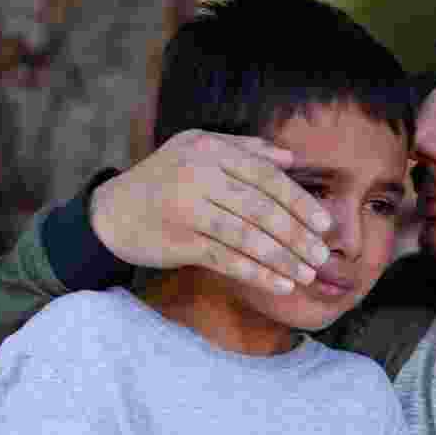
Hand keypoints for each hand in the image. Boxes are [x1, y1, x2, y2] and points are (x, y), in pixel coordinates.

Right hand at [90, 131, 332, 294]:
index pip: (266, 176)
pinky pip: (226, 259)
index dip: (299, 201)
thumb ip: (244, 150)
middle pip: (261, 208)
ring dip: (282, 259)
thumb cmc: (164, 181)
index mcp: (210, 150)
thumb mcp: (198, 151)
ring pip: (246, 236)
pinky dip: (256, 273)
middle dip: (296, 235)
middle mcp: (199, 175)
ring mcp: (188, 209)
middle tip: (321, 255)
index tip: (324, 223)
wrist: (111, 211)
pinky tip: (279, 284)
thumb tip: (289, 157)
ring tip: (306, 273)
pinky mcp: (179, 241)